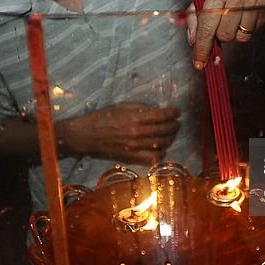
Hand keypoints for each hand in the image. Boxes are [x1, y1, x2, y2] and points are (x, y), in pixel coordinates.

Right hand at [57, 102, 180, 165]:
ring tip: (171, 134)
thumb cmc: (103, 117)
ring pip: (162, 144)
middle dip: (174, 125)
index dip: (173, 113)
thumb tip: (159, 110)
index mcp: (135, 118)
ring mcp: (135, 147)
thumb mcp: (122, 106)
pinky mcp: (132, 157)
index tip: (177, 111)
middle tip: (177, 122)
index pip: (162, 115)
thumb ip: (142, 109)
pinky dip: (161, 153)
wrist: (87, 134)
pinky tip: (161, 148)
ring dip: (170, 138)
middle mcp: (138, 133)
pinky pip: (153, 158)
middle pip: (165, 130)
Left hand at [189, 0, 264, 67]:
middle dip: (221, 35)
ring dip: (236, 31)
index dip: (202, 47)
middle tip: (221, 22)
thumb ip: (197, 14)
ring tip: (236, 13)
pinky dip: (249, 25)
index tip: (200, 61)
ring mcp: (256, 0)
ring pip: (242, 36)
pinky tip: (248, 9)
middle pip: (225, 35)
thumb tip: (194, 39)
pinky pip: (256, 29)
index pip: (207, 26)